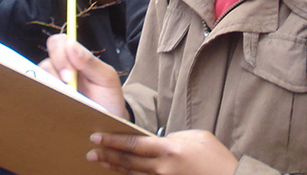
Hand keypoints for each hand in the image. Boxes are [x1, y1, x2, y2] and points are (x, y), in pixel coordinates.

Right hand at [40, 34, 127, 116]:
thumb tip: (71, 44)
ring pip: (40, 78)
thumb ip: (90, 61)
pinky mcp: (48, 98)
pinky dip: (46, 98)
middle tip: (67, 86)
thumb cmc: (108, 97)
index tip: (69, 74)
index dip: (59, 54)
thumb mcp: (106, 78)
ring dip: (51, 87)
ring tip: (66, 99)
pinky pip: (39, 94)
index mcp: (75, 58)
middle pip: (46, 61)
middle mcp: (61, 69)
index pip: (58, 43)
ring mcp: (53, 84)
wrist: (108, 121)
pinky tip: (57, 104)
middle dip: (54, 73)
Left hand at [87, 130, 238, 174]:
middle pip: (128, 161)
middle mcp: (163, 167)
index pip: (134, 144)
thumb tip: (157, 142)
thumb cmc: (215, 158)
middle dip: (107, 155)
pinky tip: (121, 174)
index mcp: (169, 149)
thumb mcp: (196, 137)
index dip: (113, 140)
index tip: (97, 136)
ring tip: (99, 161)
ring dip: (115, 167)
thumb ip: (173, 138)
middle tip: (90, 151)